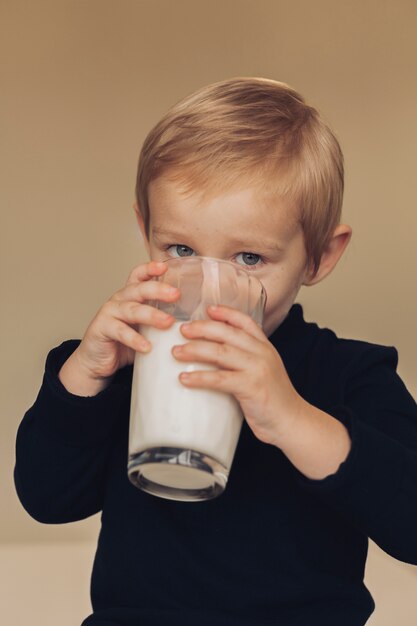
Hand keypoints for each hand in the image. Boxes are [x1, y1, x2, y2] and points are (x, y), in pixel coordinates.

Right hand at [59, 261, 179, 394]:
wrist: (97, 362)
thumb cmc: (124, 344)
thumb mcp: (145, 329)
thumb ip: (161, 321)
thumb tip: (195, 322)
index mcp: (130, 296)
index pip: (138, 276)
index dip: (150, 269)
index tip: (165, 267)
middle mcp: (119, 300)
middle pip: (138, 289)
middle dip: (158, 289)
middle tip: (176, 294)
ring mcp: (109, 313)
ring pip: (131, 310)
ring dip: (151, 315)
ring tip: (167, 322)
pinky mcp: (101, 329)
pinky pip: (120, 332)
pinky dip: (134, 339)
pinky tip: (147, 346)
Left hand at [171, 305, 301, 446]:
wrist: (292, 422)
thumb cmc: (273, 400)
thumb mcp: (263, 372)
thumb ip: (245, 361)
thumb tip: (213, 357)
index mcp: (265, 347)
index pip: (246, 322)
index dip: (226, 313)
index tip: (208, 308)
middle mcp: (262, 353)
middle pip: (228, 333)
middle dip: (202, 328)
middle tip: (182, 330)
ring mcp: (258, 369)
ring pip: (220, 352)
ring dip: (195, 350)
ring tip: (176, 352)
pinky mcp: (251, 387)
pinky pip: (220, 379)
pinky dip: (200, 377)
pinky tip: (184, 379)